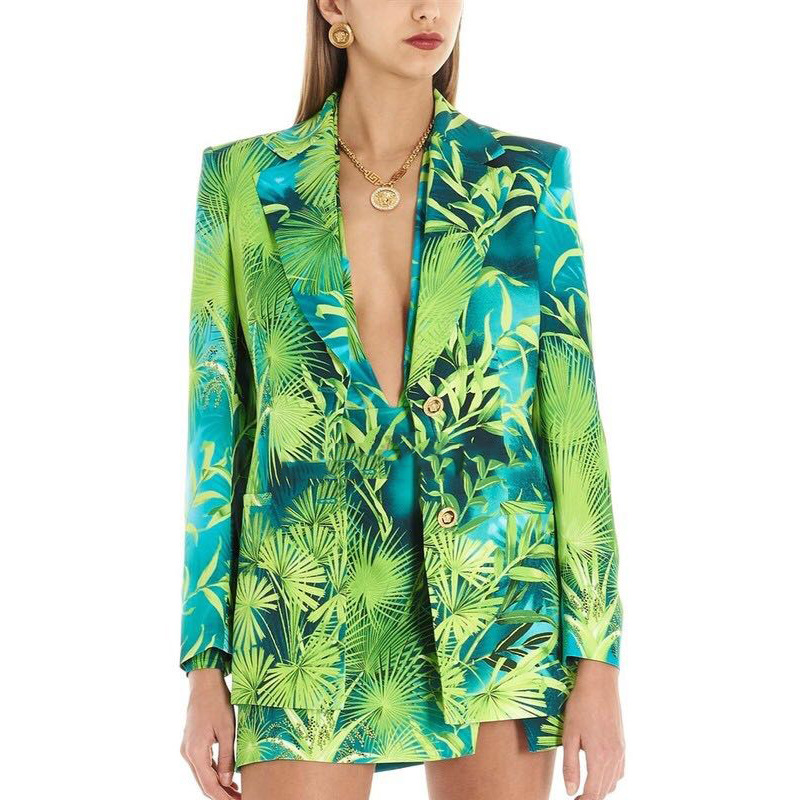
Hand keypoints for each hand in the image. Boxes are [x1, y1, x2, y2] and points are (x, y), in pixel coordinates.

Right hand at [180, 668, 240, 798]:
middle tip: (241, 799)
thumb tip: (226, 782)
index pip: (209, 785)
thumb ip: (226, 757)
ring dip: (218, 786)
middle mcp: (187, 753)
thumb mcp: (227, 730)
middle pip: (204, 783)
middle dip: (221, 795)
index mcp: (195, 752)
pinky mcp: (191, 744)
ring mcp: (187, 749)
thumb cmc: (218, 702)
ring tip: (238, 793)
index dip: (223, 797)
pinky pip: (202, 765)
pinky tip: (228, 779)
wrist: (204, 683)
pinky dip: (214, 774)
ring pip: (202, 776)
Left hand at [562, 659, 624, 798]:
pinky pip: (619, 770)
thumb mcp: (569, 735)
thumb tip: (571, 791)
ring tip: (585, 786)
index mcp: (600, 757)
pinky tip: (599, 771)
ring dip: (601, 788)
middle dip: (591, 796)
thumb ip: (570, 765)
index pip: (594, 793)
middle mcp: (614, 757)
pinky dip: (610, 777)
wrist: (600, 682)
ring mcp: (621, 750)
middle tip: (576, 796)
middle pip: (605, 790)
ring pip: (613, 782)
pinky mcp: (622, 743)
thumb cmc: (581, 705)